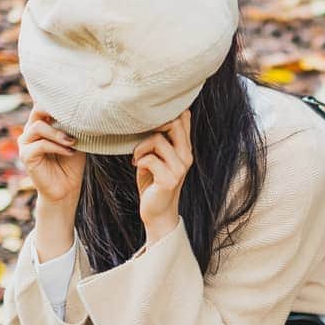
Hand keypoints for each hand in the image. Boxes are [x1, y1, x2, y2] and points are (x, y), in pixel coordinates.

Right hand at [19, 106, 84, 260]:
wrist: (66, 188)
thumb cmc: (72, 163)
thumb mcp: (75, 140)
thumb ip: (73, 125)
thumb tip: (84, 109)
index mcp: (41, 124)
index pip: (43, 104)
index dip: (54, 99)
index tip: (72, 98)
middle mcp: (30, 131)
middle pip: (37, 110)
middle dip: (54, 110)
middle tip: (72, 114)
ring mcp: (26, 143)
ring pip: (38, 127)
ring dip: (57, 133)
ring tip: (73, 142)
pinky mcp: (26, 156)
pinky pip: (40, 145)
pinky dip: (56, 147)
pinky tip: (70, 151)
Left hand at [134, 111, 192, 246]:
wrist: (157, 212)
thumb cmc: (153, 182)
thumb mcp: (159, 157)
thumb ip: (161, 139)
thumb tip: (155, 117)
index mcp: (185, 148)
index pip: (183, 117)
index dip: (166, 112)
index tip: (149, 121)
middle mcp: (186, 156)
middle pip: (173, 123)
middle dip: (152, 126)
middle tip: (141, 137)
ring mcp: (179, 168)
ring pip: (158, 140)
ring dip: (141, 147)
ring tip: (137, 157)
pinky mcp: (169, 180)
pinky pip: (150, 159)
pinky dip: (140, 160)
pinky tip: (137, 166)